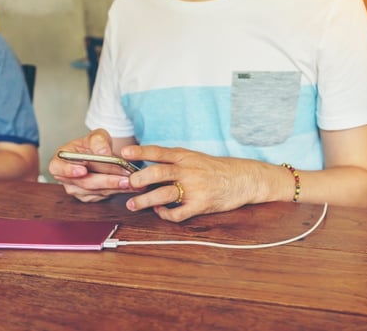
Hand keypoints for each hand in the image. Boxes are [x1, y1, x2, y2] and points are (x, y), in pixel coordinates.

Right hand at [48, 129, 140, 201]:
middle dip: (107, 180)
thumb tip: (103, 152)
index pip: (58, 168)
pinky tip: (131, 186)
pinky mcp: (90, 197)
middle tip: (124, 178)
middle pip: (85, 182)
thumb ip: (98, 141)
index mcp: (60, 161)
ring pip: (98, 191)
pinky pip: (105, 195)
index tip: (83, 171)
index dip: (69, 170)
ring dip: (116, 187)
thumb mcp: (96, 136)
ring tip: (132, 181)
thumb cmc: (94, 144)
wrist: (101, 155)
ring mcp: (77, 190)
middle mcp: (66, 178)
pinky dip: (119, 190)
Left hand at [121, 145, 277, 222]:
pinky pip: (177, 213)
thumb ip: (172, 161)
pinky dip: (165, 214)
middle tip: (127, 185)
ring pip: (163, 195)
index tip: (124, 152)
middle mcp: (188, 170)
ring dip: (144, 201)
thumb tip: (145, 166)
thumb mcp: (193, 158)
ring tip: (133, 205)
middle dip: (138, 180)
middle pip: (157, 173)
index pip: (158, 152)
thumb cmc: (214, 169)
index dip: (140, 152)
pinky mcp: (200, 205)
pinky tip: (161, 212)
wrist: (242, 179)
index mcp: (185, 156)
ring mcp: (194, 188)